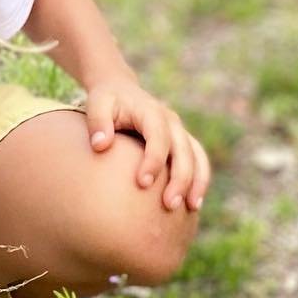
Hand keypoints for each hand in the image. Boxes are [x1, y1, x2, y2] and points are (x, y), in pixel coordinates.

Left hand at [82, 77, 210, 212]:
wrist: (120, 90)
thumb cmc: (106, 101)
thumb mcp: (97, 104)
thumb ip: (97, 122)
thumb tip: (100, 146)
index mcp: (150, 110)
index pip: (158, 135)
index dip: (154, 159)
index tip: (142, 183)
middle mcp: (170, 120)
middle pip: (183, 149)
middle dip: (180, 178)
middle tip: (169, 204)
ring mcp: (179, 131)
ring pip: (196, 156)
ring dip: (196, 182)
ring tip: (189, 208)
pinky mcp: (182, 142)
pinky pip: (198, 160)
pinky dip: (200, 180)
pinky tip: (193, 204)